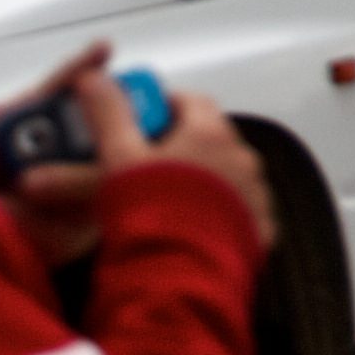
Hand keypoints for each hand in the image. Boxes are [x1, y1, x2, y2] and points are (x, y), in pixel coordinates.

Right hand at [4, 47, 277, 260]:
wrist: (181, 276)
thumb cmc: (152, 214)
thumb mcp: (119, 157)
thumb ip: (108, 114)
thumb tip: (94, 79)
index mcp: (211, 134)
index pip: (192, 102)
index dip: (163, 106)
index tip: (141, 119)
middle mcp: (243, 160)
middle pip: (211, 139)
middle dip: (181, 146)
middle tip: (147, 164)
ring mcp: (257, 196)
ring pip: (227, 176)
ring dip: (202, 180)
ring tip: (166, 201)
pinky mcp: (261, 231)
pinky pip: (240, 211)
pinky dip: (218, 213)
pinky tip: (190, 228)